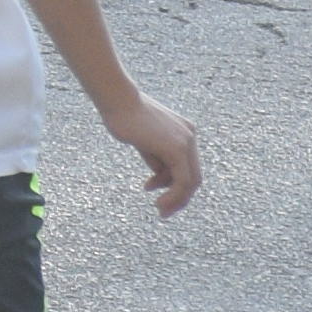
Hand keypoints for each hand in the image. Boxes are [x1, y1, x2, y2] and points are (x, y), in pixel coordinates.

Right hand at [106, 91, 203, 216]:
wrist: (118, 101)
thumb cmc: (124, 117)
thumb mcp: (145, 141)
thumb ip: (156, 157)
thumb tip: (160, 179)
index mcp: (184, 132)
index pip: (187, 165)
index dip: (174, 184)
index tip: (152, 190)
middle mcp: (189, 136)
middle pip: (193, 176)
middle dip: (179, 196)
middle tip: (162, 210)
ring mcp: (186, 142)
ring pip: (190, 182)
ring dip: (176, 200)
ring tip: (160, 209)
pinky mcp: (178, 150)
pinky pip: (183, 181)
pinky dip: (174, 196)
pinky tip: (160, 203)